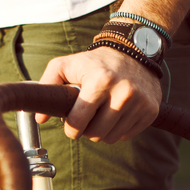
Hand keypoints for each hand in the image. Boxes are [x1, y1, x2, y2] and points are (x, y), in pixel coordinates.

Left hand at [36, 47, 161, 143]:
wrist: (134, 50)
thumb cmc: (95, 61)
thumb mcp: (66, 64)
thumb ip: (48, 85)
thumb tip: (39, 118)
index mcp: (100, 80)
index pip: (78, 122)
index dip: (70, 128)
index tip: (71, 125)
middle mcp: (123, 92)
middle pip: (95, 135)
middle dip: (86, 130)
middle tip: (86, 118)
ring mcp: (139, 103)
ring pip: (110, 138)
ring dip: (101, 131)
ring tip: (101, 114)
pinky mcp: (150, 111)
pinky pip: (126, 135)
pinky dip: (117, 129)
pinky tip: (116, 114)